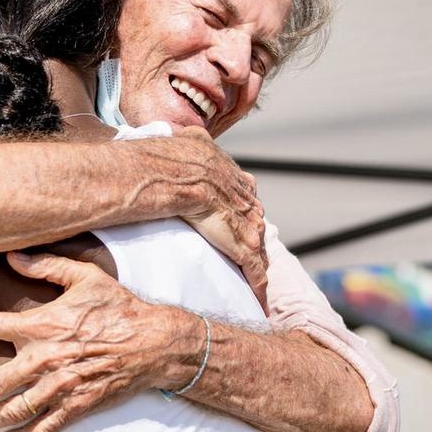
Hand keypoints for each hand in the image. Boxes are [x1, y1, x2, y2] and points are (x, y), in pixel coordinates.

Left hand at [0, 252, 198, 431]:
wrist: (154, 343)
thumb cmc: (119, 308)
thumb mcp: (86, 277)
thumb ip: (47, 266)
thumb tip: (14, 256)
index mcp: (43, 324)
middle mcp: (46, 359)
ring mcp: (60, 387)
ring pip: (13, 410)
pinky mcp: (76, 406)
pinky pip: (43, 428)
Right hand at [175, 128, 267, 309]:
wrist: (175, 174)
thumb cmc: (172, 158)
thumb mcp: (189, 140)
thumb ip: (192, 140)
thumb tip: (187, 133)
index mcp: (232, 173)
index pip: (244, 192)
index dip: (242, 205)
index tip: (240, 214)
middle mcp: (244, 196)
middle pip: (255, 219)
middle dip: (253, 234)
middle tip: (250, 250)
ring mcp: (246, 221)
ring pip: (258, 245)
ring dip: (258, 262)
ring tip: (258, 280)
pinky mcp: (241, 243)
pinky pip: (254, 268)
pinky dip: (258, 284)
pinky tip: (259, 297)